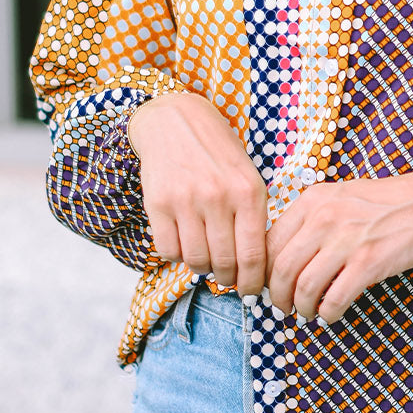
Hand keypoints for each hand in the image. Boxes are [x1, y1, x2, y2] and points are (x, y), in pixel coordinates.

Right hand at [128, 93, 266, 293]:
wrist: (177, 121)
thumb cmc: (218, 155)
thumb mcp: (248, 178)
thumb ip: (252, 219)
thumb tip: (252, 269)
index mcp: (248, 192)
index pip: (254, 255)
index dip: (252, 283)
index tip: (251, 292)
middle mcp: (218, 197)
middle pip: (224, 264)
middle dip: (227, 279)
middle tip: (226, 278)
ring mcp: (186, 200)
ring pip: (195, 261)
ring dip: (201, 267)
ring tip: (204, 255)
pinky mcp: (158, 203)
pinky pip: (168, 251)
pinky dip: (176, 255)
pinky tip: (183, 240)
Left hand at [265, 166, 412, 325]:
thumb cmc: (389, 203)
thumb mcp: (341, 197)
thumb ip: (312, 220)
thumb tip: (286, 256)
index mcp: (313, 200)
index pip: (270, 242)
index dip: (263, 271)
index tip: (267, 286)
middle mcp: (324, 217)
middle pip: (280, 268)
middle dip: (277, 296)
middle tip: (283, 307)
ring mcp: (346, 239)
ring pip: (303, 287)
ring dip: (301, 308)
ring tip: (306, 314)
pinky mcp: (369, 262)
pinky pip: (334, 299)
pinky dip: (327, 314)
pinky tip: (331, 315)